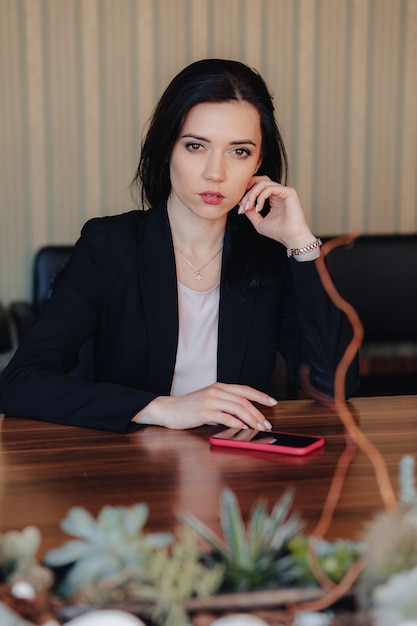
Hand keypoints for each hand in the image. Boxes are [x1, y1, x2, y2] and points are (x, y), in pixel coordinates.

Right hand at [132, 382, 275, 429]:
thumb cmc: (189, 407)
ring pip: (237, 408)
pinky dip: (236, 423)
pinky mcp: (204, 412)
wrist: (168, 409)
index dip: (260, 396)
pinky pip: (225, 417)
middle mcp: (216, 391)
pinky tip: (243, 428)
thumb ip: (225, 403)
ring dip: (251, 419)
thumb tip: (244, 415)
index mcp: (219, 386)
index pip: (245, 389)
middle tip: (267, 423)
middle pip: (244, 401)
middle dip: (258, 413)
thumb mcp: (209, 400)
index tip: (273, 402)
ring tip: (259, 428)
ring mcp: (210, 401)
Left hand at [238, 176, 315, 249]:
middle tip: (243, 206)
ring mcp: (284, 191)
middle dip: (247, 192)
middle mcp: (279, 192)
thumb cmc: (279, 232)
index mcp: (273, 197)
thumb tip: (241, 203)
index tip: (240, 208)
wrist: (291, 238)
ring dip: (252, 195)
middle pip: (259, 181)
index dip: (247, 194)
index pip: (258, 186)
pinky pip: (269, 188)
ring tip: (249, 207)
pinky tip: (258, 208)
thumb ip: (250, 212)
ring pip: (262, 183)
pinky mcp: (289, 192)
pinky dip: (260, 197)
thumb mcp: (259, 222)